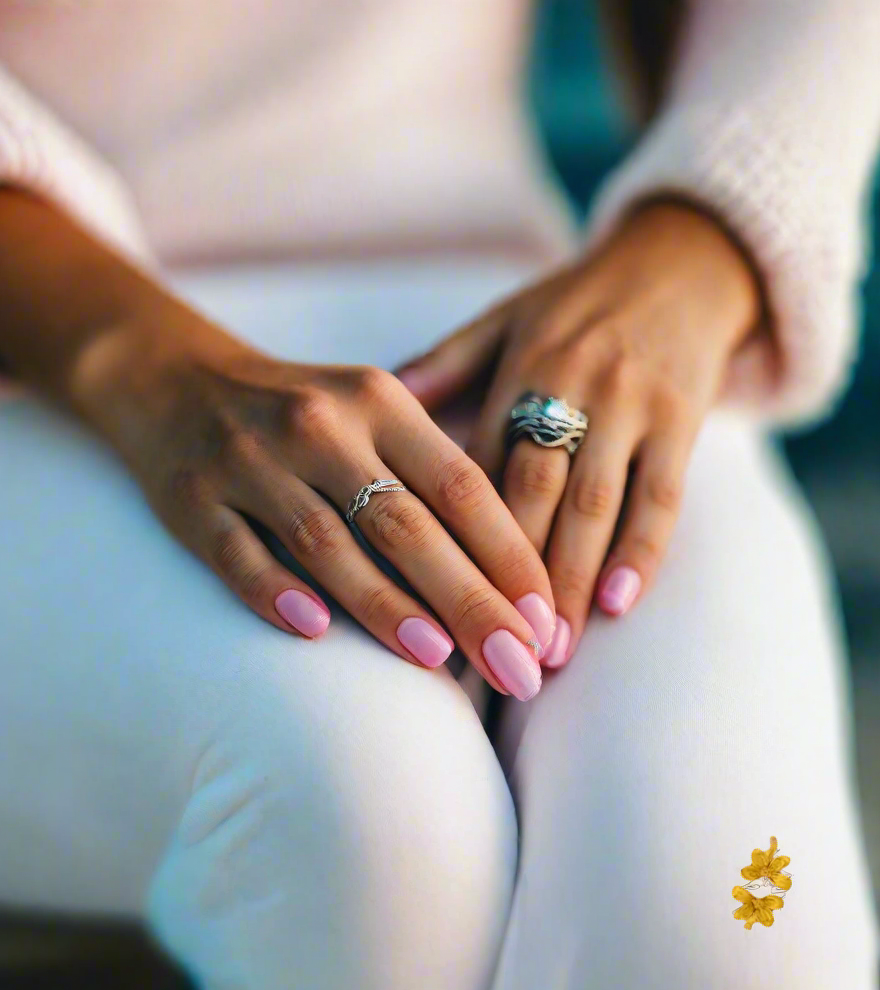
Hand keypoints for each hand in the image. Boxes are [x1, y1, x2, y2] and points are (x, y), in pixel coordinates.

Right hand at [75, 310, 556, 699]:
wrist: (177, 379)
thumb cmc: (304, 414)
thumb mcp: (373, 415)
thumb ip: (431, 476)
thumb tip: (510, 579)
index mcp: (379, 401)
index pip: (459, 485)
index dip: (508, 555)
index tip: (546, 621)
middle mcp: (318, 425)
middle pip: (404, 523)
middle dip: (469, 600)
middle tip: (517, 669)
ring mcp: (250, 461)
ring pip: (326, 542)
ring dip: (385, 604)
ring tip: (439, 659)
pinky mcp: (192, 498)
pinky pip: (236, 553)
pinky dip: (275, 591)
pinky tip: (313, 630)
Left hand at [397, 202, 761, 666]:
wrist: (679, 263)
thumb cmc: (575, 305)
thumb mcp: (504, 320)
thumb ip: (445, 364)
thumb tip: (381, 398)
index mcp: (519, 367)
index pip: (476, 465)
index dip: (450, 534)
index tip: (427, 596)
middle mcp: (573, 386)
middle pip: (533, 492)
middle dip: (510, 575)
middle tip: (489, 646)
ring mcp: (632, 405)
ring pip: (595, 503)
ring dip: (571, 580)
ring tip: (550, 649)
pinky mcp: (682, 419)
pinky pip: (662, 494)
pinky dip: (643, 550)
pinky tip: (621, 603)